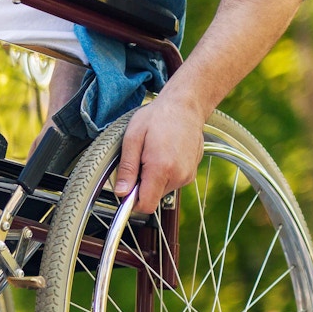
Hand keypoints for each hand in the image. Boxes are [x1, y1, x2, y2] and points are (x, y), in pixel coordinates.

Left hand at [112, 98, 204, 214]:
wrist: (186, 106)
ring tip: (153, 154)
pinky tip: (164, 154)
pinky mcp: (191, 173)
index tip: (125, 191)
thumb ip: (127, 168)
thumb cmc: (158, 117)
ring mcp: (187, 175)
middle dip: (142, 185)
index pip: (145, 205)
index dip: (132, 202)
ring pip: (161, 190)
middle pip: (152, 197)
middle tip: (140, 161)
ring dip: (153, 179)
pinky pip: (171, 182)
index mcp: (161, 168)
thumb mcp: (133, 138)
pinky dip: (164, 174)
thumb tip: (121, 192)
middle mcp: (178, 176)